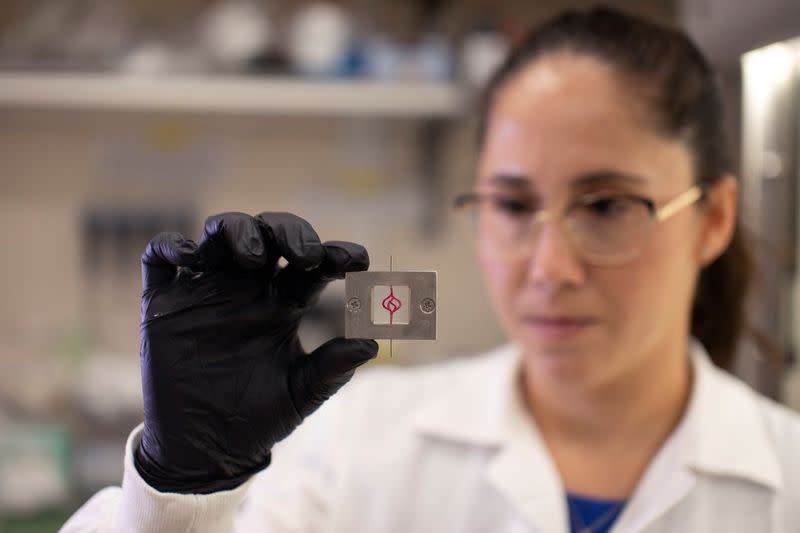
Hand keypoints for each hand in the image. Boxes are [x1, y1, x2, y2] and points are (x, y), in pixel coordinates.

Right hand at [134, 212, 377, 492]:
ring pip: (219, 234)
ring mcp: (206, 292)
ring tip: (253, 255)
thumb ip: (333, 367)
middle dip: (289, 232)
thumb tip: (374, 343)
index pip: (312, 265)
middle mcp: (248, 289)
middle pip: (269, 235)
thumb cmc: (259, 418)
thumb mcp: (300, 393)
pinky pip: (159, 261)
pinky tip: (189, 257)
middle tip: (305, 255)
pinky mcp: (164, 305)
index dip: (336, 254)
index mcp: (284, 303)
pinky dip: (170, 246)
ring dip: (237, 230)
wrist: (207, 450)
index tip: (359, 260)